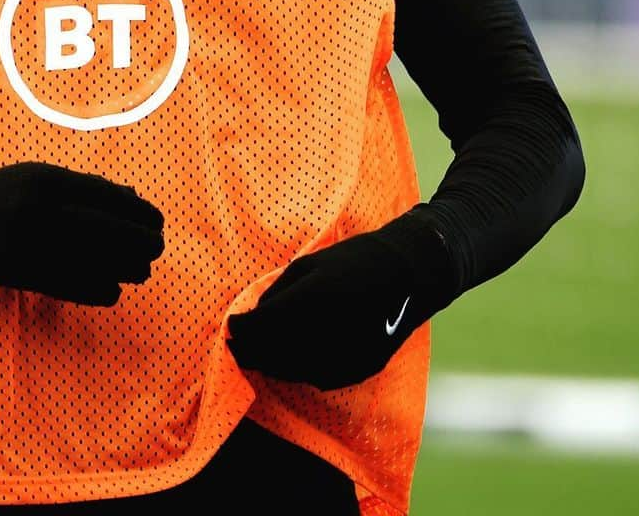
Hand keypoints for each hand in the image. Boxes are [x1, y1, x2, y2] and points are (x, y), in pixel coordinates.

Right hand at [0, 162, 163, 305]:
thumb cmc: (3, 193)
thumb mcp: (39, 176)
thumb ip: (84, 186)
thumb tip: (134, 198)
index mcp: (47, 180)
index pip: (108, 197)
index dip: (139, 211)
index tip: (157, 219)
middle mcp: (42, 212)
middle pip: (110, 232)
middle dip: (143, 241)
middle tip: (157, 245)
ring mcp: (34, 246)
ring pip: (97, 263)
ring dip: (128, 267)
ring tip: (141, 268)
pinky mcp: (26, 275)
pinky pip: (76, 288)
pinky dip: (102, 289)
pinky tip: (113, 288)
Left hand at [226, 211, 452, 389]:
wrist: (408, 274)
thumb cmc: (353, 260)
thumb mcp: (310, 264)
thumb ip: (280, 291)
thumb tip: (254, 315)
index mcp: (317, 297)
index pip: (266, 323)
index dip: (243, 329)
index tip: (230, 327)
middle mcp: (333, 328)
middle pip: (278, 351)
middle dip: (251, 351)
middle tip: (234, 348)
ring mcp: (350, 352)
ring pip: (297, 371)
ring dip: (270, 366)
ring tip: (253, 358)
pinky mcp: (362, 367)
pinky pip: (320, 377)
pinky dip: (298, 372)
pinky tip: (285, 364)